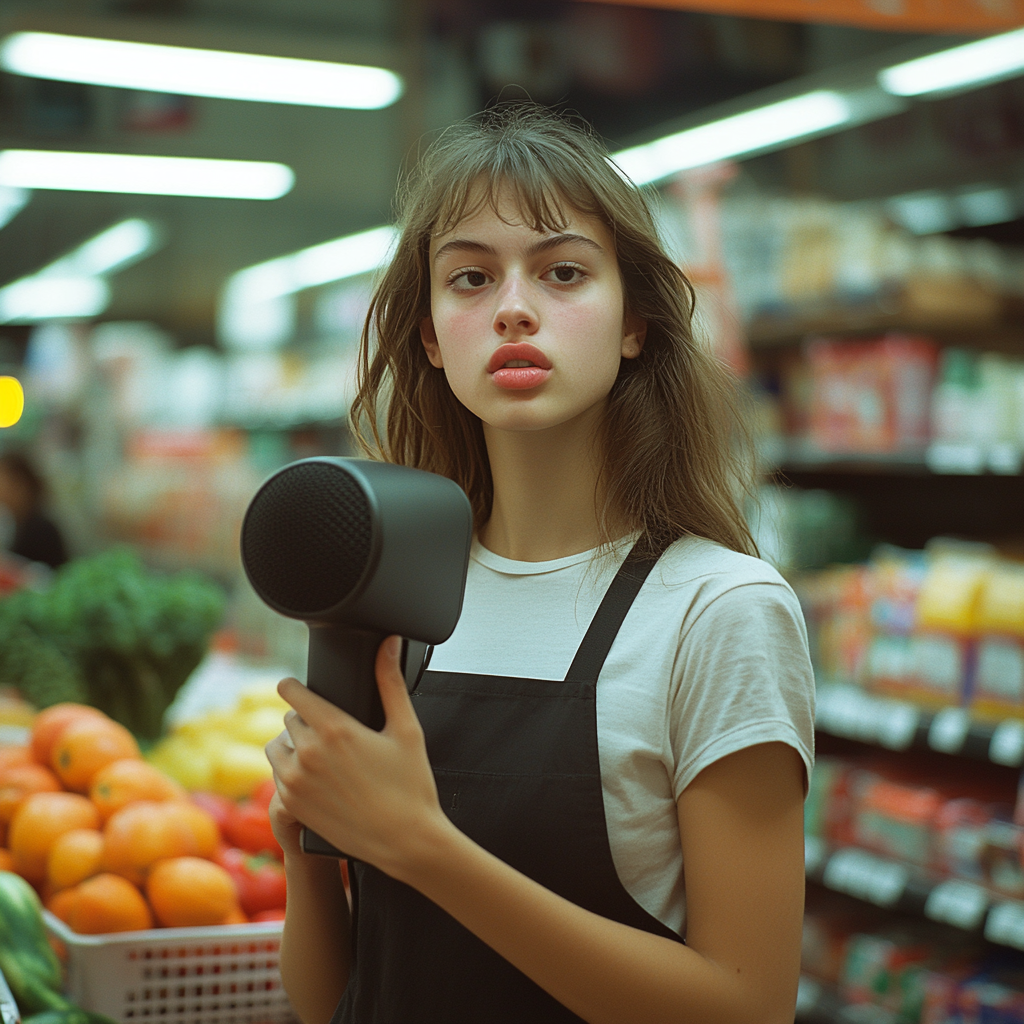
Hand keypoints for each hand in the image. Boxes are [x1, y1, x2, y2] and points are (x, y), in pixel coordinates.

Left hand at [265, 635, 447, 880]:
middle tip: (327, 728)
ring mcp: (296, 782)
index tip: (298, 687)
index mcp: (335, 728)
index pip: (292, 692)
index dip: (294, 686)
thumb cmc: (411, 785)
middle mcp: (308, 753)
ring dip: (291, 745)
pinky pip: (278, 777)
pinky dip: (291, 773)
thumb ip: (391, 682)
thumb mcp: (406, 729)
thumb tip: (388, 643)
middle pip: (288, 719)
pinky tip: (316, 778)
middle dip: (304, 718)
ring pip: (276, 748)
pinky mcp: (292, 806)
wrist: (406, 841)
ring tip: (317, 752)